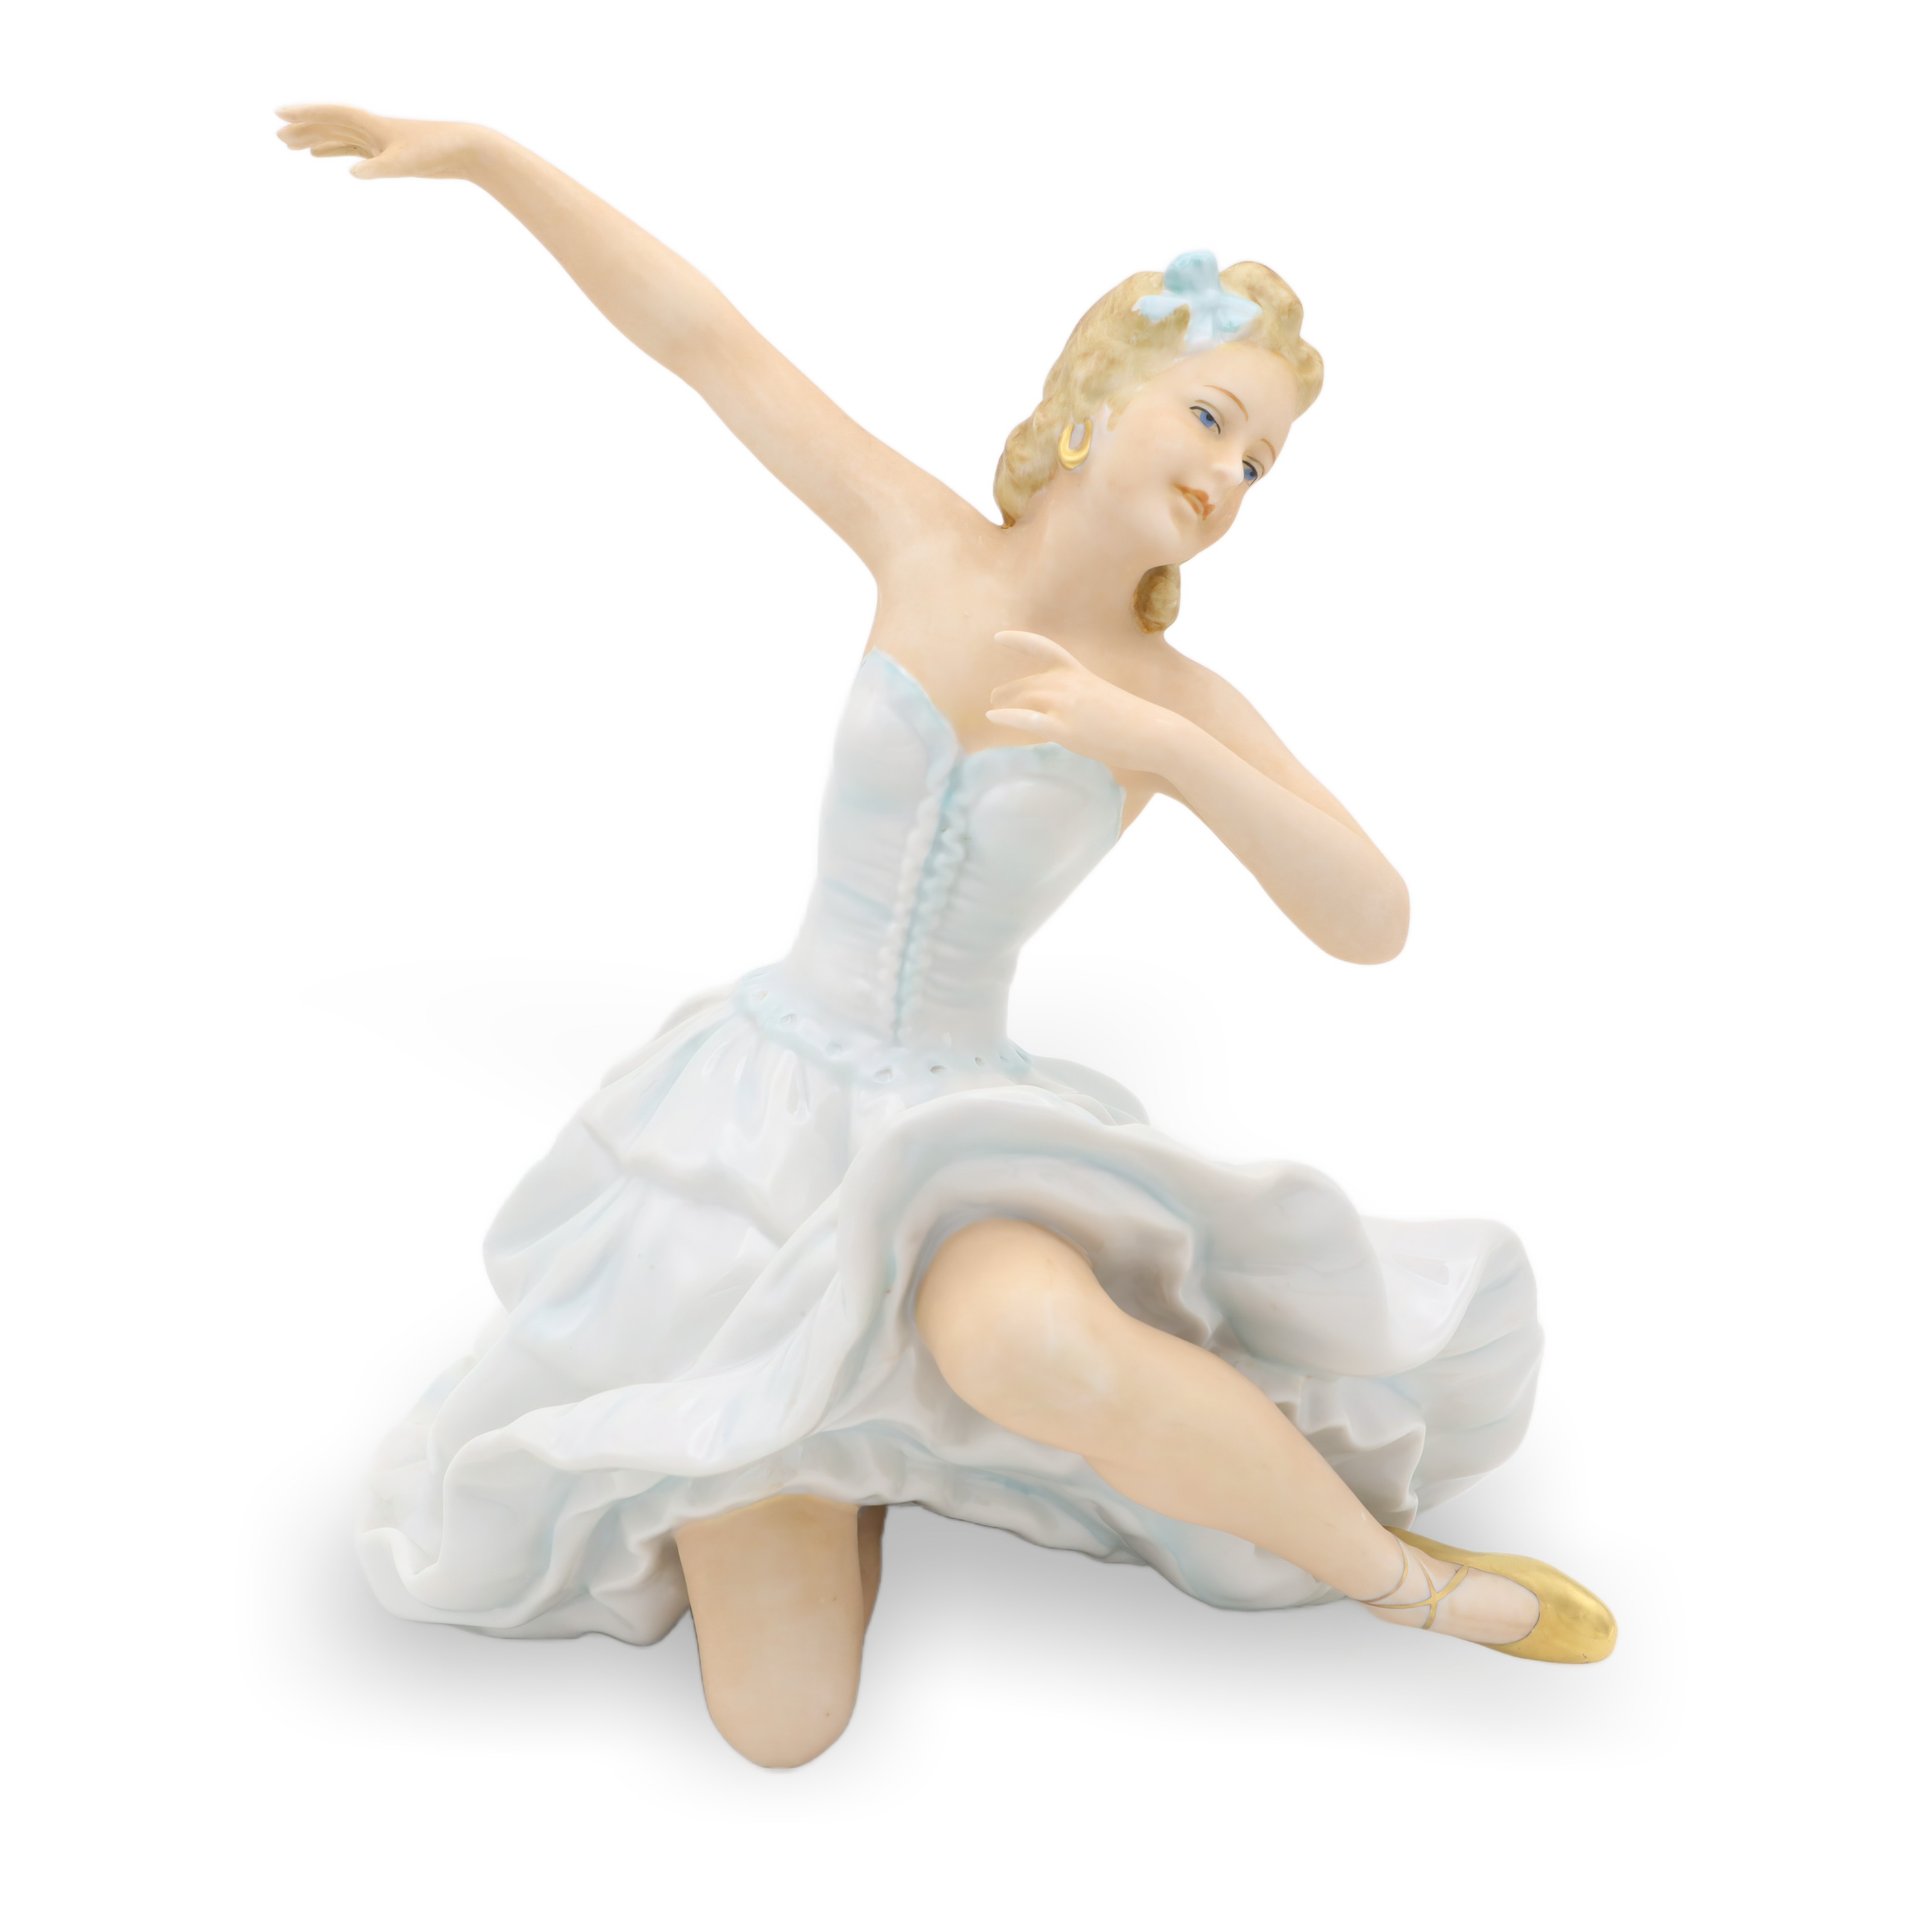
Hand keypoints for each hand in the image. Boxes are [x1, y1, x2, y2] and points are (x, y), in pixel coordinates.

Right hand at [275, 105, 495, 180]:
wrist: (463, 150)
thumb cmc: (435, 152)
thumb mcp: (404, 163)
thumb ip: (377, 167)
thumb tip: (352, 172)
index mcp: (371, 124)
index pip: (330, 115)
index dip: (303, 114)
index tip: (278, 114)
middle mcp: (371, 128)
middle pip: (330, 126)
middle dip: (303, 129)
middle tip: (277, 137)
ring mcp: (378, 139)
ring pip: (339, 136)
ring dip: (316, 139)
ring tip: (292, 145)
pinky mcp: (387, 151)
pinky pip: (352, 148)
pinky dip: (335, 150)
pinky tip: (322, 156)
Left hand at [986, 631, 1181, 773]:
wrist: (1154, 734)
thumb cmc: (1135, 723)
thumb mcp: (1104, 702)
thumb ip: (1081, 701)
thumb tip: (1067, 713)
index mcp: (1081, 674)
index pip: (1046, 649)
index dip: (1020, 641)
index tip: (998, 637)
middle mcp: (1070, 684)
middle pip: (1029, 683)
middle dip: (1009, 690)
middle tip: (995, 697)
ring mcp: (1067, 705)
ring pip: (1025, 699)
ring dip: (1004, 704)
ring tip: (991, 712)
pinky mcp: (1066, 728)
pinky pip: (1028, 719)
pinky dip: (1007, 716)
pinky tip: (991, 717)